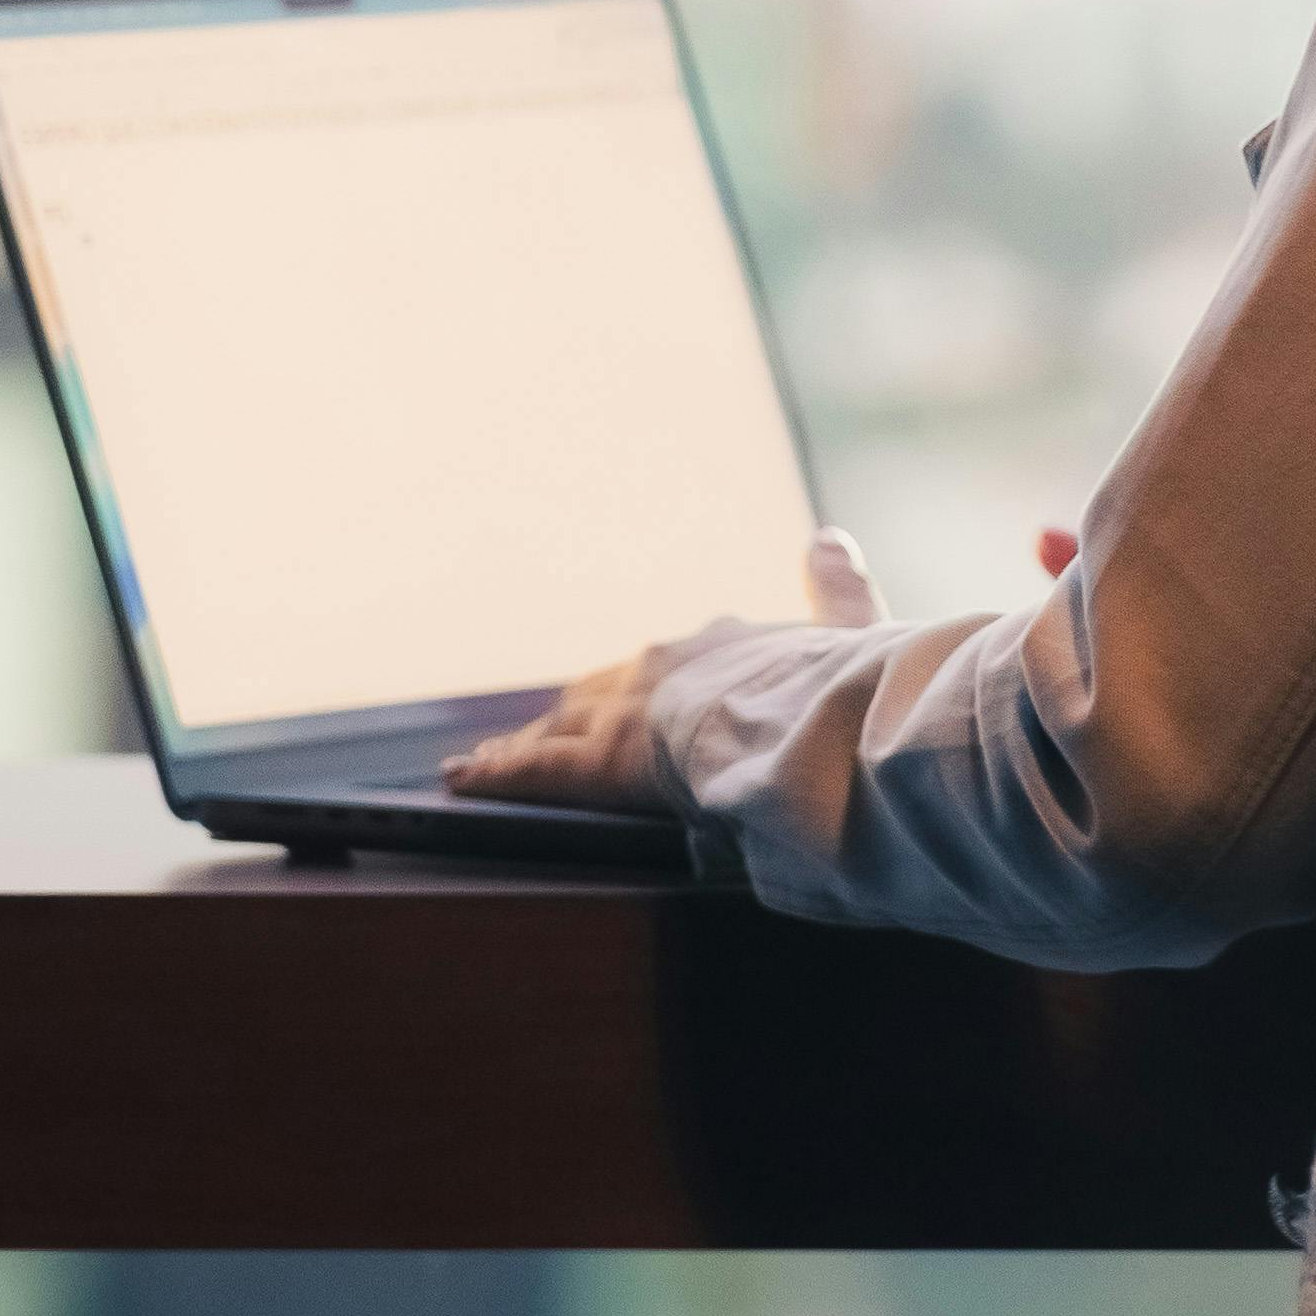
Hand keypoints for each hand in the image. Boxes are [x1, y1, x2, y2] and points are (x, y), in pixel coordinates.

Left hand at [440, 529, 903, 807]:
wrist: (808, 715)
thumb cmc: (838, 686)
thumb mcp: (852, 630)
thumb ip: (838, 587)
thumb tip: (829, 539)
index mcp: (724, 646)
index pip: (671, 665)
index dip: (648, 682)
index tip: (638, 689)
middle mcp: (662, 666)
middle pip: (603, 689)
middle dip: (578, 709)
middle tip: (556, 725)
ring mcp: (624, 710)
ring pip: (560, 723)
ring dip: (529, 738)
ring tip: (494, 756)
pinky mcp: (598, 758)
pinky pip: (535, 767)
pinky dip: (498, 772)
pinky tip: (463, 776)